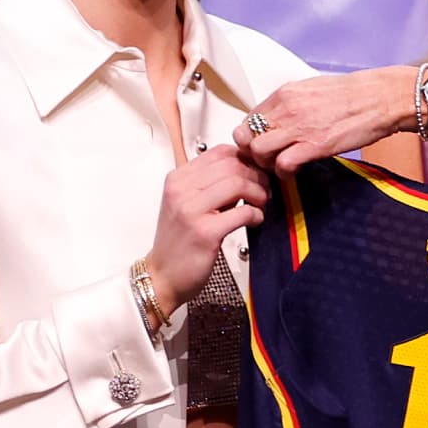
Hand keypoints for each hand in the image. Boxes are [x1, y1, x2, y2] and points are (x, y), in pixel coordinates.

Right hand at [143, 146, 267, 310]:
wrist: (163, 275)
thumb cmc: (179, 241)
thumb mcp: (188, 204)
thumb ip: (211, 185)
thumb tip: (247, 170)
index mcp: (178, 179)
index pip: (220, 152)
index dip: (245, 159)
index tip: (256, 172)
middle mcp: (181, 190)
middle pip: (232, 165)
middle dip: (256, 176)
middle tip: (264, 191)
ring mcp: (191, 210)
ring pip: (238, 183)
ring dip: (259, 193)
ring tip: (260, 205)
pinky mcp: (205, 232)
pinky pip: (242, 212)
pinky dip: (256, 214)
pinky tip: (255, 220)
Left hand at [235, 67, 415, 174]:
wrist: (381, 97)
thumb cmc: (353, 94)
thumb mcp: (312, 90)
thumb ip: (291, 105)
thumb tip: (279, 120)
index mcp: (284, 93)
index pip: (248, 119)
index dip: (250, 138)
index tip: (261, 147)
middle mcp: (286, 108)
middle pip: (245, 136)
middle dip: (252, 153)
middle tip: (266, 161)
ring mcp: (299, 126)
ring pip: (258, 151)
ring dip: (265, 164)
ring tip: (280, 167)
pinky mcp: (315, 145)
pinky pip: (282, 164)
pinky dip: (284, 173)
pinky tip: (295, 171)